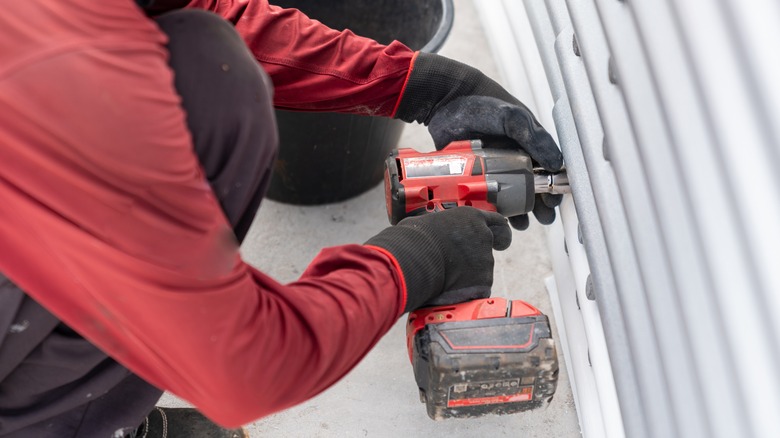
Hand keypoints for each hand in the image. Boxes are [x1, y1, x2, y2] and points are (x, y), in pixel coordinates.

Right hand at [365, 207, 510, 311]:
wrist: (412, 259)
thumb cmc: (413, 239)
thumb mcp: (429, 222)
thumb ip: (443, 228)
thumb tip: (435, 233)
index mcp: (472, 218)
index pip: (498, 223)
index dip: (499, 234)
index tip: (500, 242)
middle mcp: (484, 237)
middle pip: (486, 253)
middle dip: (473, 262)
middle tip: (453, 267)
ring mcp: (486, 262)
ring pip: (480, 274)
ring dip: (466, 278)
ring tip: (441, 278)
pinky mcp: (483, 284)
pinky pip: (475, 292)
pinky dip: (464, 294)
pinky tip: (446, 291)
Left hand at [393, 53, 562, 228]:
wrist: (445, 101)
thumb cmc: (483, 104)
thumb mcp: (513, 117)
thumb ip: (535, 137)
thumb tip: (556, 163)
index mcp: (527, 143)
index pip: (547, 169)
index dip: (553, 186)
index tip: (554, 202)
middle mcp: (512, 156)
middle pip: (530, 187)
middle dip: (539, 205)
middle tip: (543, 219)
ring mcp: (492, 166)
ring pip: (508, 194)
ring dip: (517, 211)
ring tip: (520, 223)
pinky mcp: (472, 172)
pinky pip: (484, 194)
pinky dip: (491, 207)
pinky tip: (495, 217)